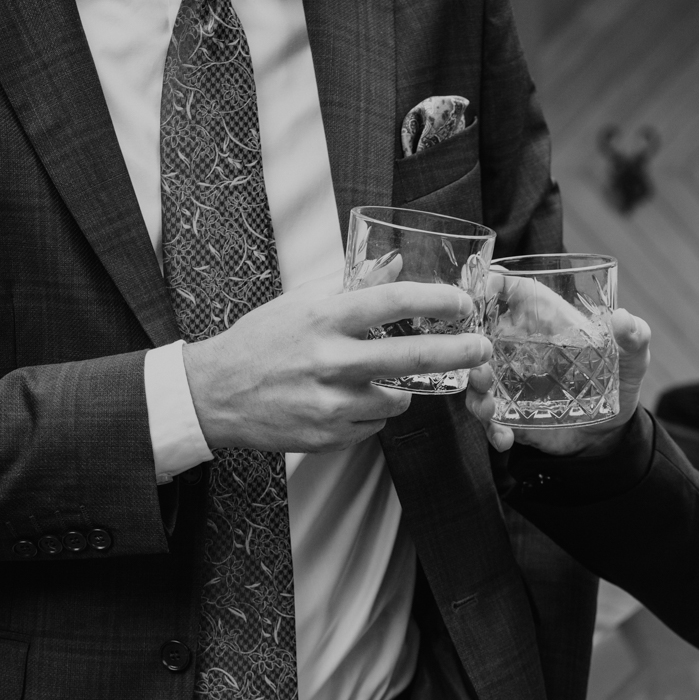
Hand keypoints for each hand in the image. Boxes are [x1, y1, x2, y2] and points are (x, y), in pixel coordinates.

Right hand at [183, 282, 490, 453]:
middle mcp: (330, 361)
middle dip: (458, 353)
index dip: (436, 301)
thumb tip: (398, 263)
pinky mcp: (329, 436)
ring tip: (373, 379)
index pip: (393, 303)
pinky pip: (373, 425)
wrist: (216, 393)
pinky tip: (343, 401)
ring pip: (398, 400)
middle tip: (482, 348)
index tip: (464, 302)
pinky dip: (370, 413)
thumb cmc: (261, 341)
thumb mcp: (301, 302)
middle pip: (412, 358)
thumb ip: (352, 286)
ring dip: (399, 390)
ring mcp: (330, 403)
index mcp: (324, 318)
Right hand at [466, 306, 651, 454]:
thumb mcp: (632, 359)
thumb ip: (635, 338)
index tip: (479, 291)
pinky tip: (505, 438)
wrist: (610, 435)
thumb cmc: (618, 383)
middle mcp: (519, 349)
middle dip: (470, 346)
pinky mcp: (510, 415)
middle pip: (480, 336)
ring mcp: (510, 382)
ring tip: (488, 405)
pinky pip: (491, 421)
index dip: (490, 285)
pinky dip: (493, 430)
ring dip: (476, 391)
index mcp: (544, 322)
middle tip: (480, 365)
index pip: (510, 291)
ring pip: (478, 380)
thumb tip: (624, 319)